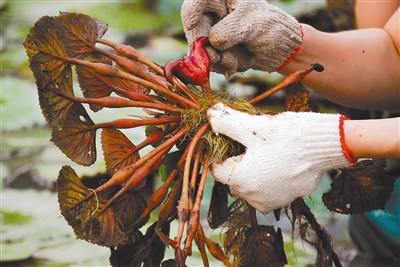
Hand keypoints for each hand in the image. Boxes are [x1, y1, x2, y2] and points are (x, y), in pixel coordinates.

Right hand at [181, 0, 302, 75]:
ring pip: (200, 49)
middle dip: (203, 45)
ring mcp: (212, 34)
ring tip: (233, 61)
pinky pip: (209, 61)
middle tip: (216, 56)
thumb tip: (211, 42)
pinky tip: (234, 64)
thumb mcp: (252, 25)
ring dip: (216, 59)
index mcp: (222, 0)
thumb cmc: (270, 27)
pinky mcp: (215, 51)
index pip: (196, 2)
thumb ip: (229, 31)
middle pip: (194, 28)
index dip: (190, 12)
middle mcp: (213, 15)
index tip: (191, 25)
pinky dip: (221, 65)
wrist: (281, 50)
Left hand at [207, 103, 353, 212]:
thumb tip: (209, 115)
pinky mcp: (285, 200)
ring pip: (248, 183)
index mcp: (240, 180)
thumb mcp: (253, 126)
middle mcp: (252, 197)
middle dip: (236, 159)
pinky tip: (276, 161)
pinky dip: (266, 177)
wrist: (327, 145)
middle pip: (232, 176)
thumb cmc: (288, 135)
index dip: (220, 150)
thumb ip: (227, 122)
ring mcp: (270, 200)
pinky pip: (265, 189)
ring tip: (264, 150)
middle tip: (250, 141)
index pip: (216, 168)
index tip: (230, 138)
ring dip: (251, 169)